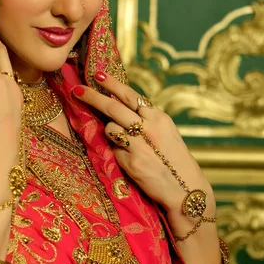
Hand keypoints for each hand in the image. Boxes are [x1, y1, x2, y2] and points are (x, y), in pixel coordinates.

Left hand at [73, 73, 215, 233]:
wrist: (186, 189)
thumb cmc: (173, 158)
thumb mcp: (165, 131)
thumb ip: (145, 117)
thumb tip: (119, 102)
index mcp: (158, 117)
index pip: (131, 95)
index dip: (112, 84)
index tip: (97, 74)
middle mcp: (149, 127)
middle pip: (113, 107)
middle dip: (93, 96)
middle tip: (77, 89)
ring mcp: (139, 144)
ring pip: (110, 127)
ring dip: (110, 132)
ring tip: (126, 143)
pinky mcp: (132, 162)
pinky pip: (114, 150)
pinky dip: (118, 152)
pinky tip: (132, 160)